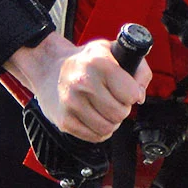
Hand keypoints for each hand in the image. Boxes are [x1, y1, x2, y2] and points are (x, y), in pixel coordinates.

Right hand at [3, 32, 150, 142]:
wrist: (47, 68)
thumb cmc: (83, 61)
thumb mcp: (112, 50)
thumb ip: (137, 69)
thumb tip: (140, 96)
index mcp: (98, 62)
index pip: (131, 93)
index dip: (132, 93)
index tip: (125, 89)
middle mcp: (82, 82)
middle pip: (120, 113)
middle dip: (122, 108)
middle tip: (113, 99)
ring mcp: (71, 103)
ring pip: (108, 128)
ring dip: (111, 121)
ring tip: (103, 108)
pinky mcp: (64, 121)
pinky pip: (94, 137)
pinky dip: (98, 130)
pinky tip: (93, 116)